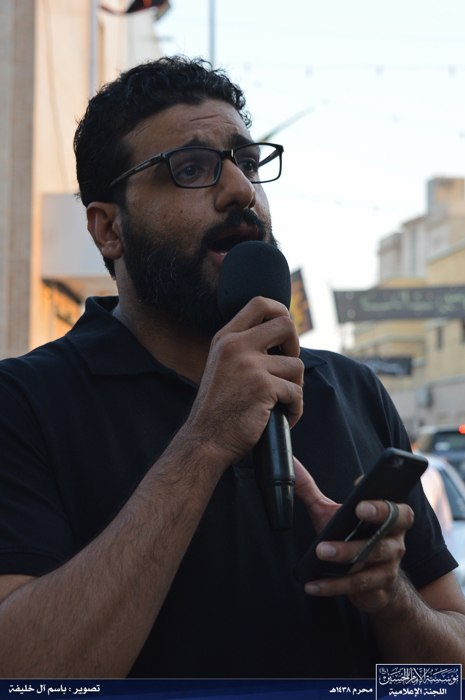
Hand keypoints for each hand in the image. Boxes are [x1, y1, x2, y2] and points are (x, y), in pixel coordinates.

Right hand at [183, 296, 303, 467]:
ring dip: (295, 387)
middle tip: (287, 370)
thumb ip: (244, 348)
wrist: (205, 441)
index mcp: (225, 338)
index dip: (281, 312)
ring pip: (296, 365)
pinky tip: (283, 418)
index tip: (285, 335)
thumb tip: (284, 336)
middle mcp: (236, 346)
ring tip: (280, 403)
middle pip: (286, 325)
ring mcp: (249, 365)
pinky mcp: (263, 387)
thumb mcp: (222, 366)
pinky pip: (296, 393)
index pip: (260, 303)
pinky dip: (295, 409)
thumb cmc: (218, 409)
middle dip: (295, 348)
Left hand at [294, 458, 414, 613]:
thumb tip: (291, 465)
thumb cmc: (351, 539)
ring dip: (346, 552)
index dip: (382, 496)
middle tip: (357, 509)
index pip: (393, 501)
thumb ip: (311, 491)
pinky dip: (332, 585)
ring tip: (321, 551)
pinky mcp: (379, 585)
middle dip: (378, 513)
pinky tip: (312, 584)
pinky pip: (357, 584)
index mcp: (389, 514)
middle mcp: (395, 536)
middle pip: (393, 522)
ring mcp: (390, 562)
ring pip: (372, 554)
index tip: (363, 487)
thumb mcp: (331, 514)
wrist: (372, 585)